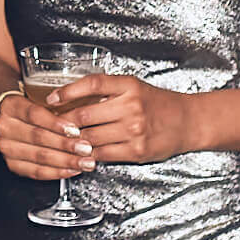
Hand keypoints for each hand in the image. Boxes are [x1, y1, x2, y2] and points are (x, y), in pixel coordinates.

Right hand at [0, 92, 98, 181]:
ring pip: (39, 156)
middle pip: (38, 137)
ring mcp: (7, 147)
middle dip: (66, 145)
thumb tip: (86, 112)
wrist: (8, 120)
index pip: (34, 115)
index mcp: (11, 106)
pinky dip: (57, 172)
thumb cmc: (29, 108)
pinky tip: (72, 169)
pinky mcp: (13, 164)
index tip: (75, 130)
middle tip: (86, 148)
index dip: (56, 123)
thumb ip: (56, 105)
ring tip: (85, 162)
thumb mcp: (37, 98)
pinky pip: (37, 172)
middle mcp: (5, 127)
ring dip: (66, 161)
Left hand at [53, 74, 192, 164]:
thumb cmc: (157, 104)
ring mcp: (134, 130)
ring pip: (91, 137)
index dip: (68, 91)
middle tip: (51, 125)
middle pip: (85, 115)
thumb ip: (108, 92)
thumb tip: (72, 100)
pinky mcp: (137, 150)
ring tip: (63, 141)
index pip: (92, 84)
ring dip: (74, 141)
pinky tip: (82, 153)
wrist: (187, 121)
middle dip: (64, 122)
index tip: (51, 99)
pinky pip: (103, 154)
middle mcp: (131, 106)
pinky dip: (89, 155)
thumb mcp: (134, 88)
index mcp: (128, 86)